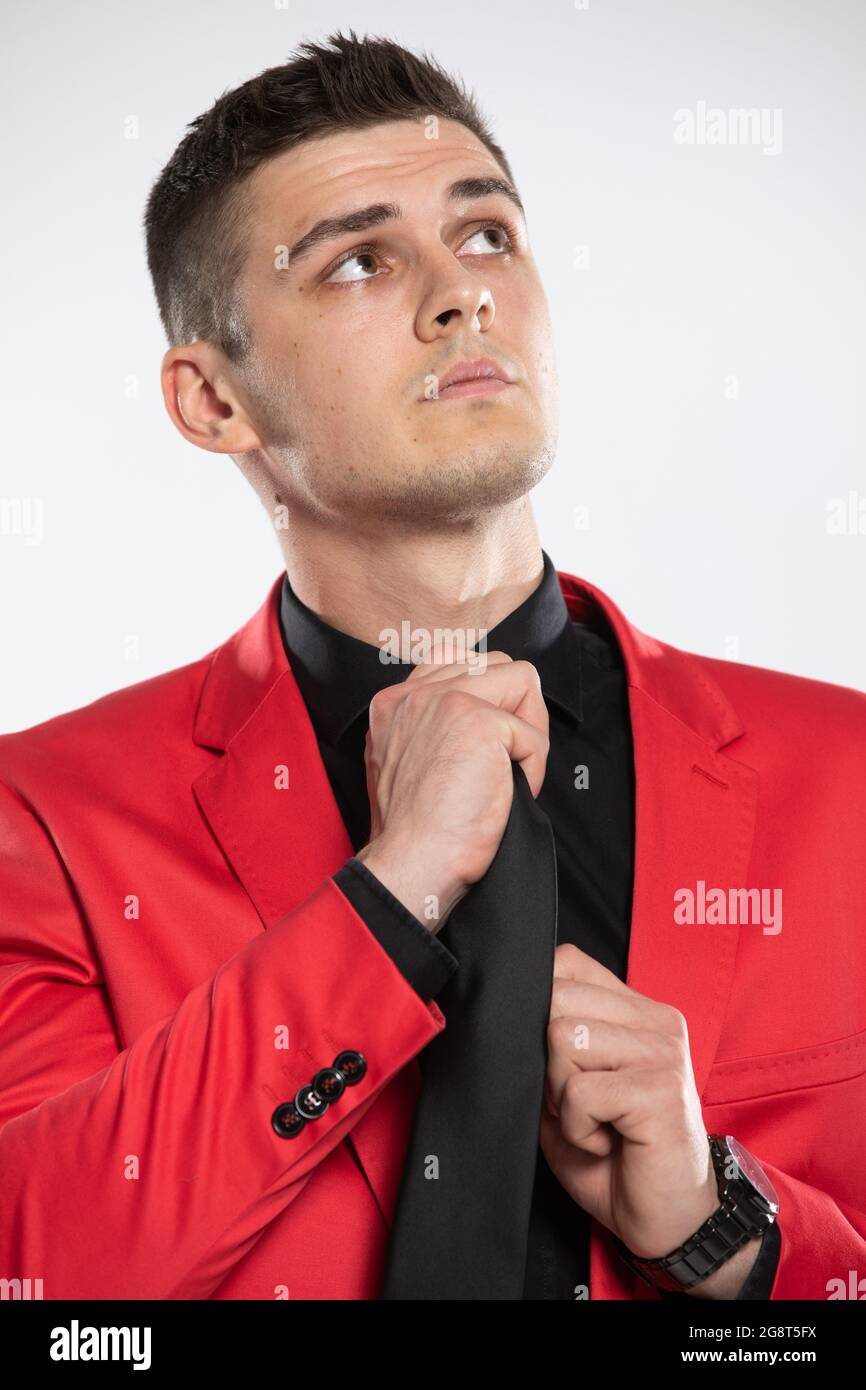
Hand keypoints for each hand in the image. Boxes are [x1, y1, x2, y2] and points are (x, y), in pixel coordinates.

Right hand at [357, 652, 548, 929]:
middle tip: (503, 762)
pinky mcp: (479, 722)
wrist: (412, 864)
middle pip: (495, 664)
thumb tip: (492, 713)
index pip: (457, 660)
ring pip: (523, 680)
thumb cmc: (415, 831)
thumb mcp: (407, 762)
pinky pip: (535, 735)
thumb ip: (434, 726)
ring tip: (507, 773)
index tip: (485, 745)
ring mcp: (446, 702)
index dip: (488, 699)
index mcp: (394, 702)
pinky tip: (504, 795)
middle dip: (514, 709)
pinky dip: (533, 770)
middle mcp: (414, 693)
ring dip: (528, 731)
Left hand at [539, 942, 727, 1273]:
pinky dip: (577, 1127)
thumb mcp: (569, 1086)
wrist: (668, 1221)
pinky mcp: (660, 1090)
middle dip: (547, 1059)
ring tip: (595, 1121)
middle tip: (578, 1102)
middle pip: (557, 997)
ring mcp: (663, 1052)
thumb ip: (550, 1043)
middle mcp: (657, 1022)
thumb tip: (510, 1009)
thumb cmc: (614, 1154)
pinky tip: (606, 1142)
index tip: (555, 1061)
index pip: (567, 961)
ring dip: (561, 1095)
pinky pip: (579, 1092)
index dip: (540, 1006)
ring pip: (564, 1038)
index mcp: (637, 1011)